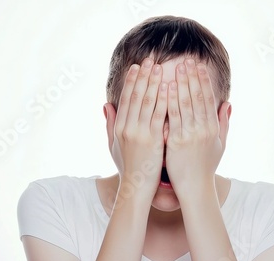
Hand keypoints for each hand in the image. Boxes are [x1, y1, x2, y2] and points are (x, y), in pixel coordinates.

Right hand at [105, 58, 167, 202]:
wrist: (136, 187)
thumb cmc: (128, 167)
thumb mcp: (114, 145)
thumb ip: (110, 124)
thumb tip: (105, 105)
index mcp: (119, 127)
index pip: (125, 99)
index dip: (131, 81)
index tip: (137, 67)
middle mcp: (127, 128)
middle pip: (135, 96)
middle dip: (143, 76)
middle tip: (150, 59)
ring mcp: (140, 133)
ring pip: (146, 102)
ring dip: (153, 82)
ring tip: (159, 67)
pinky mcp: (153, 140)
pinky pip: (159, 115)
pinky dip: (163, 100)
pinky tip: (168, 87)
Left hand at [165, 59, 229, 197]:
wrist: (195, 187)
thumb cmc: (206, 166)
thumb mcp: (220, 144)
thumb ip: (223, 123)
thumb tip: (228, 104)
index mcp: (213, 127)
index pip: (207, 98)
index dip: (202, 80)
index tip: (197, 65)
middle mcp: (204, 128)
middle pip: (197, 96)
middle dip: (191, 76)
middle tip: (185, 59)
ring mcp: (191, 134)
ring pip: (185, 103)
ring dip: (180, 83)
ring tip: (175, 67)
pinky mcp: (177, 141)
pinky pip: (173, 116)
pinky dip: (170, 100)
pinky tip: (165, 87)